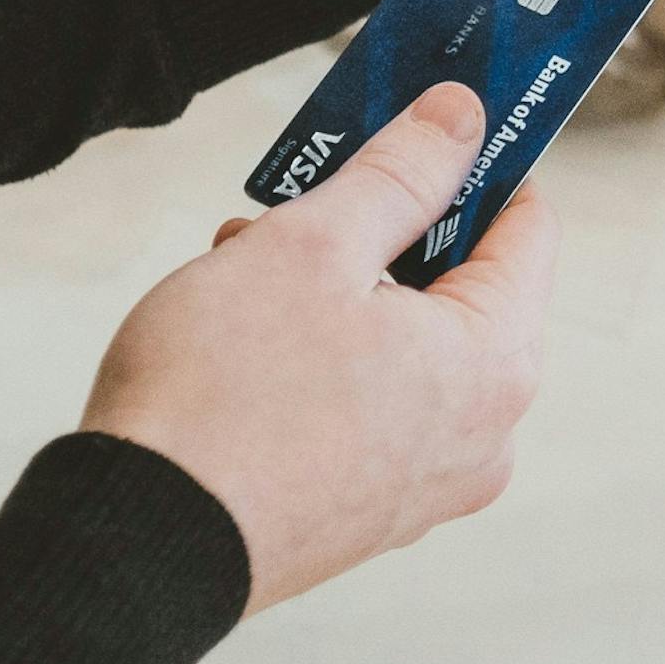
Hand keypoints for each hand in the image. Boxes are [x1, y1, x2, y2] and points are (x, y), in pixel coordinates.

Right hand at [83, 84, 555, 614]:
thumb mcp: (315, 245)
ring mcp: (427, 487)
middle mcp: (484, 436)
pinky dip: (327, 360)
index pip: (527, 228)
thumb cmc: (224, 396)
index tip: (420, 129)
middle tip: (303, 207)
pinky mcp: (368, 517)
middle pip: (462, 290)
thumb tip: (464, 118)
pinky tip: (248, 336)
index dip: (475, 166)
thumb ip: (401, 172)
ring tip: (250, 265)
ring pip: (408, 348)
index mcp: (497, 363)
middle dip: (383, 234)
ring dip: (342, 294)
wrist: (137, 545)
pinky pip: (373, 408)